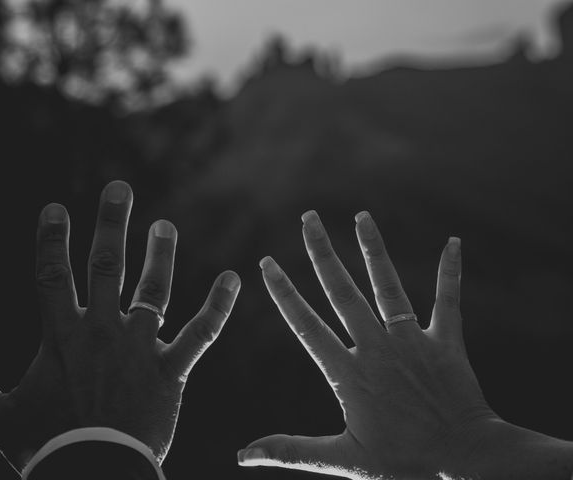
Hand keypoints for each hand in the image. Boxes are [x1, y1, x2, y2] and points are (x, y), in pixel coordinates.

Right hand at [0, 180, 240, 471]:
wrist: (96, 475)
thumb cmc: (46, 448)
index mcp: (62, 338)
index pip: (53, 276)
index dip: (52, 240)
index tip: (56, 208)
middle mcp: (103, 333)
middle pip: (106, 267)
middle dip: (111, 225)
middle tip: (120, 188)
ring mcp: (139, 348)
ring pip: (153, 291)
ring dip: (161, 256)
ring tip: (165, 227)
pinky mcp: (170, 369)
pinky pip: (200, 333)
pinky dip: (218, 305)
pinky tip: (233, 278)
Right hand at [238, 210, 496, 478]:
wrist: (466, 461)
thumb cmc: (404, 463)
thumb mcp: (342, 460)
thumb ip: (291, 450)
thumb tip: (241, 455)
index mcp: (349, 373)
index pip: (306, 325)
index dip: (284, 292)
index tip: (267, 262)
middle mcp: (377, 348)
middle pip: (342, 292)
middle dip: (322, 252)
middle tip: (308, 218)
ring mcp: (412, 342)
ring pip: (388, 286)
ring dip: (373, 249)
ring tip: (361, 216)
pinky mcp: (445, 342)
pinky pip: (447, 300)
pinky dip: (449, 271)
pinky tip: (453, 242)